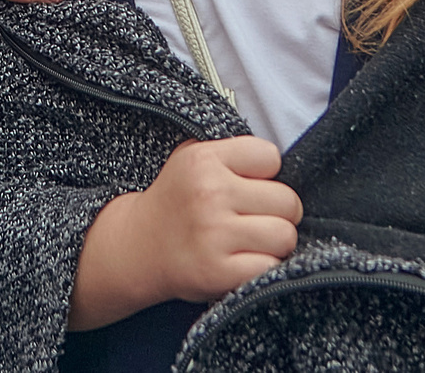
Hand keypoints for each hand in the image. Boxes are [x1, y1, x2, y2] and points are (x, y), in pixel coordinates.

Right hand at [70, 137, 299, 327]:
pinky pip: (270, 266)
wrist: (137, 247)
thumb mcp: (192, 158)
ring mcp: (213, 234)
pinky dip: (264, 267)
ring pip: (285, 235)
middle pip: (287, 200)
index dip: (266, 174)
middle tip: (256, 218)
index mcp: (204, 160)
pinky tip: (244, 261)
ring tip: (253, 240)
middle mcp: (209, 193)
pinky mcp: (217, 272)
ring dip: (276, 243)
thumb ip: (234, 152)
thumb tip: (281, 166)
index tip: (250, 186)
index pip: (271, 157)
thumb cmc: (177, 201)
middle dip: (279, 212)